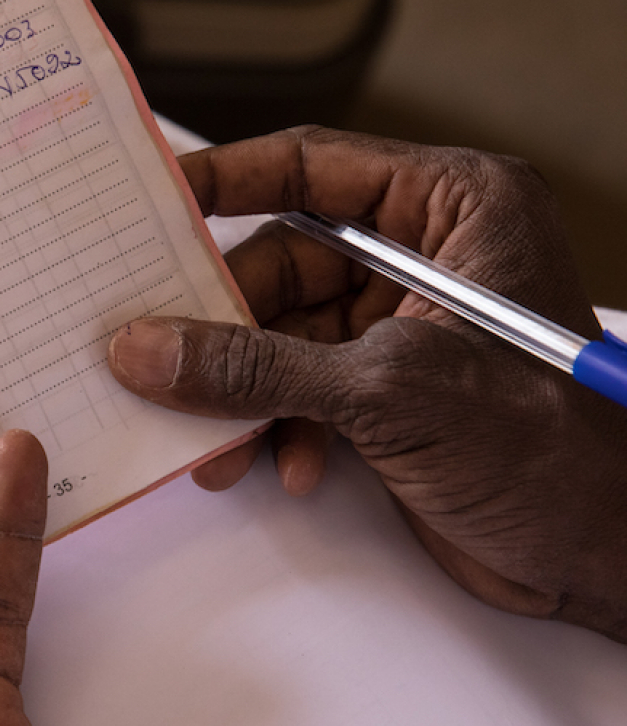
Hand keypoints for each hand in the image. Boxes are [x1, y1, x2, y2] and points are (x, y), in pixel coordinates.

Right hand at [107, 127, 626, 638]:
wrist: (604, 557)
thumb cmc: (553, 451)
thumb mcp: (390, 392)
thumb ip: (257, 367)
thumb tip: (145, 350)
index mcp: (453, 210)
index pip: (312, 167)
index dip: (224, 179)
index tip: (148, 199)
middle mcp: (424, 256)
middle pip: (277, 264)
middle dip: (223, 328)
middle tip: (159, 363)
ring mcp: (402, 325)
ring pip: (275, 334)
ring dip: (241, 392)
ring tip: (221, 444)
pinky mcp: (386, 390)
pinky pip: (293, 386)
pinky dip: (275, 427)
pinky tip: (284, 466)